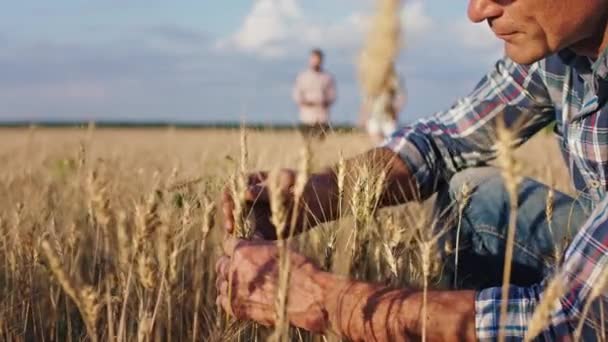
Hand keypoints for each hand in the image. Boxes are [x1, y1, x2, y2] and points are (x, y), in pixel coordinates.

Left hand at [215, 237, 330, 332]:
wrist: (307, 296)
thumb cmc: (298, 268)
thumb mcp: (280, 247)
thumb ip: (261, 244)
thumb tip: (254, 238)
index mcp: (242, 251)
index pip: (227, 243)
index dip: (235, 246)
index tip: (241, 250)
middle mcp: (233, 270)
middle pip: (221, 263)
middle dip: (230, 263)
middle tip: (241, 267)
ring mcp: (233, 291)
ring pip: (220, 282)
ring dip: (228, 281)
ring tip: (242, 283)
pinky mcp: (236, 308)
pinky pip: (222, 301)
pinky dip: (228, 298)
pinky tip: (239, 296)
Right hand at [221, 169, 337, 239]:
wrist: (324, 201)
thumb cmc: (306, 186)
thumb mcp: (287, 186)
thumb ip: (266, 192)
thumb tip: (245, 193)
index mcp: (253, 182)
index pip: (232, 190)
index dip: (227, 201)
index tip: (231, 212)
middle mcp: (252, 200)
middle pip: (231, 210)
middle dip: (229, 220)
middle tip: (232, 230)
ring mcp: (258, 215)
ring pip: (239, 226)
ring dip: (238, 234)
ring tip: (243, 240)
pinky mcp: (266, 231)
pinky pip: (253, 239)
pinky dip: (251, 243)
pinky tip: (256, 246)